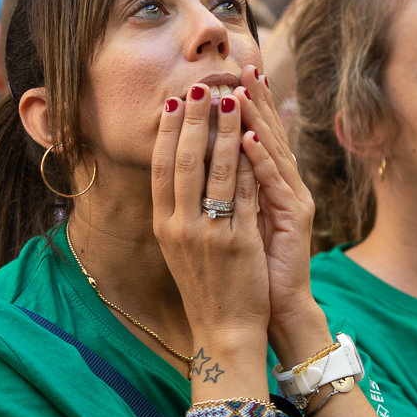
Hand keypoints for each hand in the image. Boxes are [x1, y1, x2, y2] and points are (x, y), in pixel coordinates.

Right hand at [152, 84, 270, 358]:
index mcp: (163, 225)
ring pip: (215, 171)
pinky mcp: (237, 242)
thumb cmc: (206, 285)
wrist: (224, 329)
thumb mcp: (180, 246)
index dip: (168, 132)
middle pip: (184, 161)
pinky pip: (243, 193)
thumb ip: (178, 210)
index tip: (176, 101)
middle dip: (194, 120)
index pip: (161, 168)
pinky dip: (248, 163)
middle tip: (201, 86)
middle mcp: (179, 226)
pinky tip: (255, 137)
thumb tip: (179, 170)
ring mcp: (207, 234)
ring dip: (224, 130)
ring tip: (231, 99)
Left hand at [232, 62, 327, 357]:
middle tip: (244, 67)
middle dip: (256, 100)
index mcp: (270, 185)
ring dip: (258, 120)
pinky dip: (261, 160)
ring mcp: (293, 200)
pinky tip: (248, 139)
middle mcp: (285, 186)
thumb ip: (233, 188)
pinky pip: (274, 184)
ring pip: (273, 153)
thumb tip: (214, 159)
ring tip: (243, 92)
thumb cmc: (253, 266)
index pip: (256, 137)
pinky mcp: (295, 219)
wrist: (274, 308)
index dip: (246, 105)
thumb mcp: (236, 219)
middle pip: (270, 135)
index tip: (231, 74)